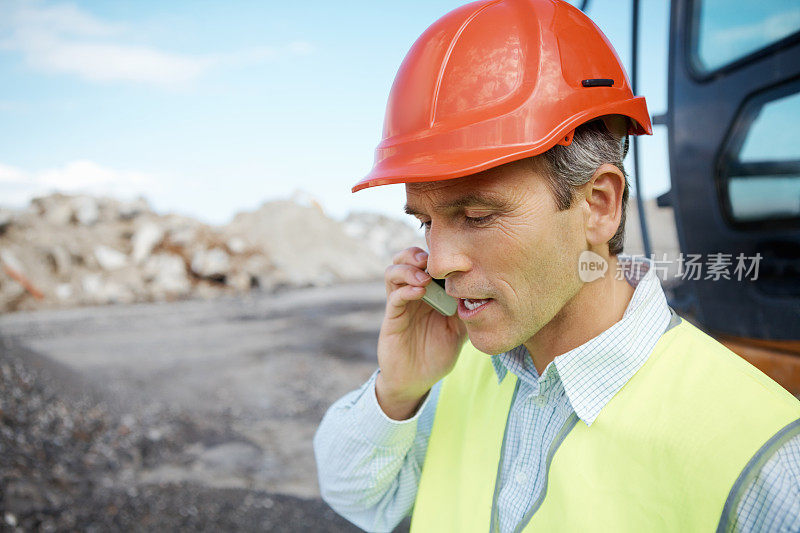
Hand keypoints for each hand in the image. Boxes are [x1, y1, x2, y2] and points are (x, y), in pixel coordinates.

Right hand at [376, 247, 465, 419]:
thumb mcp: (459, 331)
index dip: (435, 255)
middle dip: (416, 253)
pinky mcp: (392, 319)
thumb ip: (467, 312)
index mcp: (428, 292)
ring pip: (393, 272)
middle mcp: (412, 294)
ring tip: (424, 276)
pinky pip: (394, 297)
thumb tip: (486, 294)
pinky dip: (405, 290)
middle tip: (431, 259)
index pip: (426, 263)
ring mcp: (400, 305)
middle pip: (405, 259)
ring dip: (408, 268)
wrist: (416, 381)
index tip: (451, 255)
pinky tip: (419, 292)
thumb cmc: (437, 355)